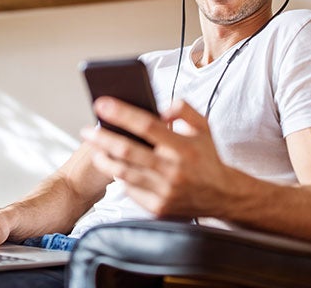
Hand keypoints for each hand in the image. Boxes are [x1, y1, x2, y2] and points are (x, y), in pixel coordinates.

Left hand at [82, 97, 235, 217]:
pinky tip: (115, 167)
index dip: (121, 113)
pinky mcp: (158, 207)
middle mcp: (173, 170)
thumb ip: (184, 110)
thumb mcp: (204, 127)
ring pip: (124, 172)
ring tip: (95, 149)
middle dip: (102, 138)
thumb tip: (160, 107)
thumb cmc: (208, 158)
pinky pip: (131, 189)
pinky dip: (121, 177)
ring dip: (104, 158)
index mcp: (184, 147)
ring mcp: (165, 191)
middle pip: (128, 150)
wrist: (223, 196)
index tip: (102, 103)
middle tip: (87, 130)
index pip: (146, 125)